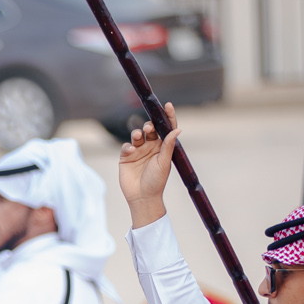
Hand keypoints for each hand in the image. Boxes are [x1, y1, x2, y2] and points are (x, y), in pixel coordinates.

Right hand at [118, 103, 178, 224]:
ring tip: (138, 136)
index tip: (168, 105)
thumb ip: (168, 145)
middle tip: (149, 128)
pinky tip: (131, 151)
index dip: (167, 117)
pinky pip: (126, 146)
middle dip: (150, 126)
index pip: (166, 129)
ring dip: (138, 133)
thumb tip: (177, 129)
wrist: (142, 197)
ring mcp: (138, 151)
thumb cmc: (156, 182)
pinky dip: (128, 146)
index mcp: (162, 147)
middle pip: (150, 130)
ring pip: (137, 135)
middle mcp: (151, 147)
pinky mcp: (126, 157)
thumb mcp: (164, 162)